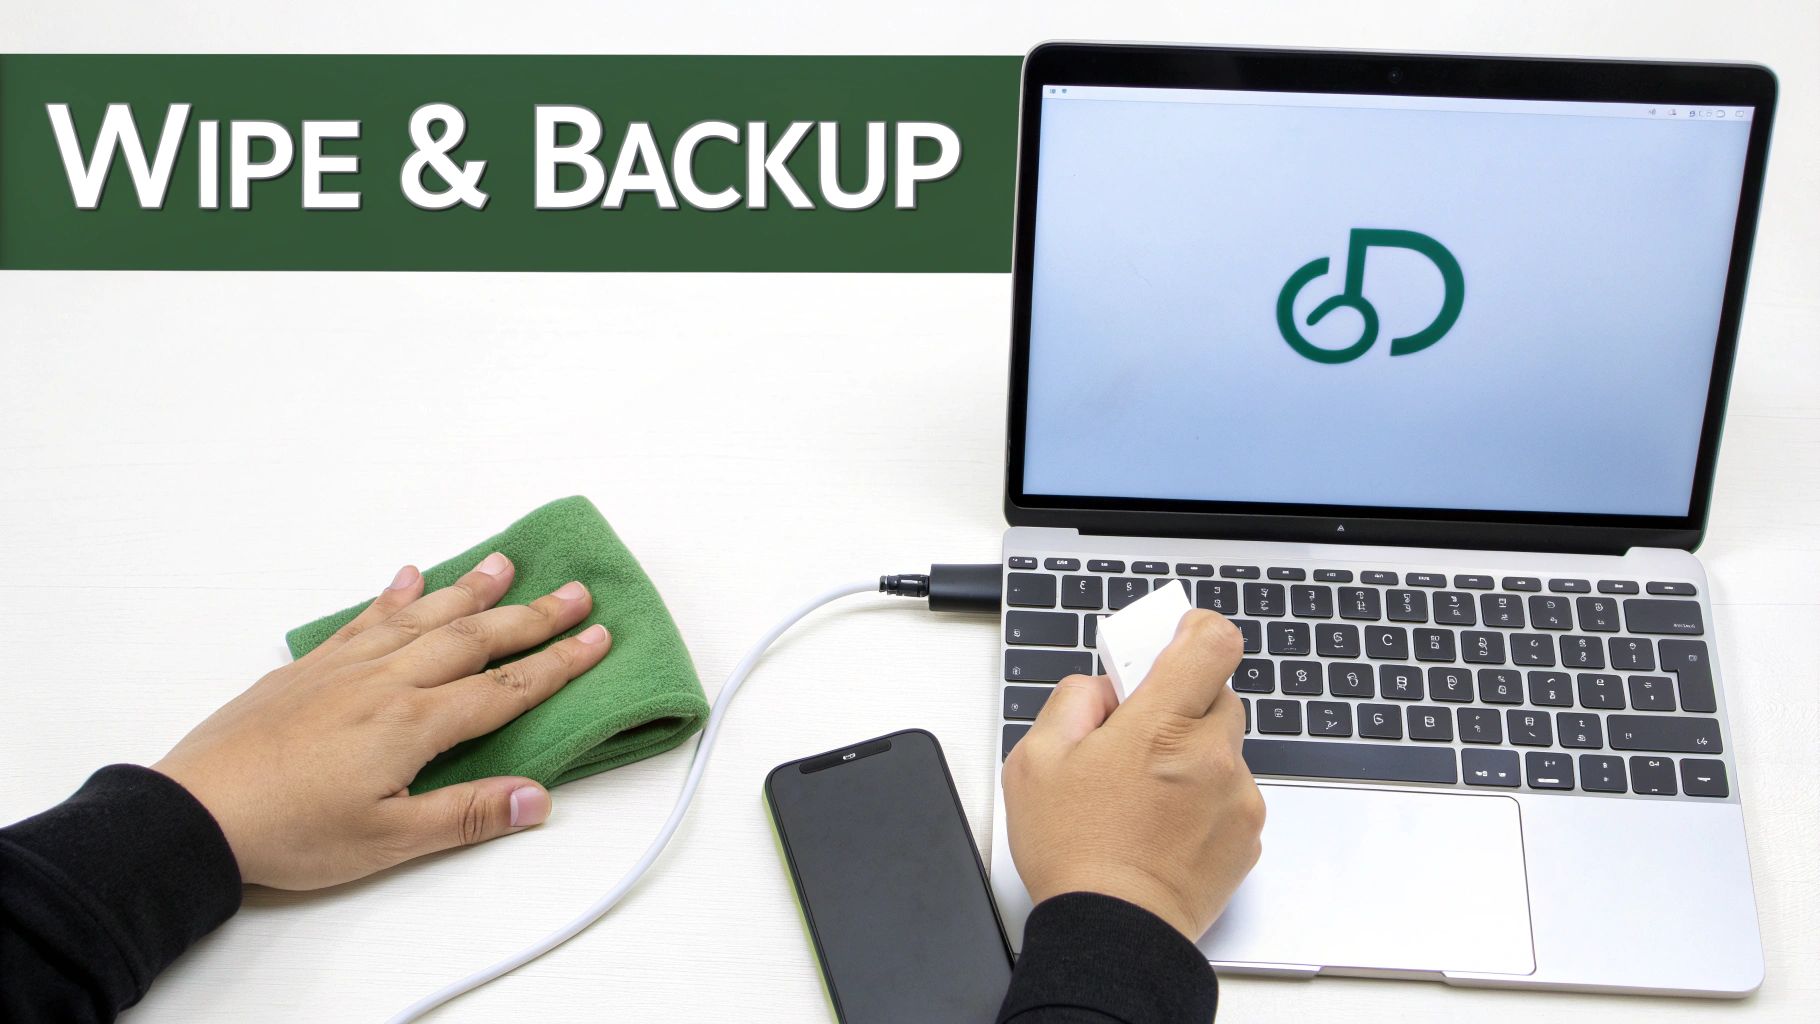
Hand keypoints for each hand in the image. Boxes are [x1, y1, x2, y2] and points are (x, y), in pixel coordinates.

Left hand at [152, 553, 610, 888]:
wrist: (194, 813)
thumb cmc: (292, 832)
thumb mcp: (389, 841)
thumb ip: (466, 814)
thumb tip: (539, 798)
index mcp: (414, 722)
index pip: (504, 687)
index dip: (558, 663)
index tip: (599, 638)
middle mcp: (387, 681)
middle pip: (473, 638)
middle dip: (531, 616)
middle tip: (576, 591)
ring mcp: (344, 668)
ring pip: (422, 616)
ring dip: (469, 589)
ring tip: (505, 563)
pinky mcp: (308, 670)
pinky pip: (363, 619)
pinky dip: (393, 595)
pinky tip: (409, 577)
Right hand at [1001, 609, 1263, 938]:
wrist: (1113, 933)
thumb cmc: (1074, 852)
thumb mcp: (1035, 760)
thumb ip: (1072, 701)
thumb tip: (1103, 687)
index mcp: (1160, 725)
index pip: (1212, 642)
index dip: (1197, 630)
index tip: (1178, 636)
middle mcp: (1211, 754)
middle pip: (1217, 694)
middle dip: (1179, 703)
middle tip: (1136, 733)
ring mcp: (1237, 796)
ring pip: (1223, 746)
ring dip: (1192, 754)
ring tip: (1144, 794)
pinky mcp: (1247, 833)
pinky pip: (1230, 791)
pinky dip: (1203, 797)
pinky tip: (1163, 824)